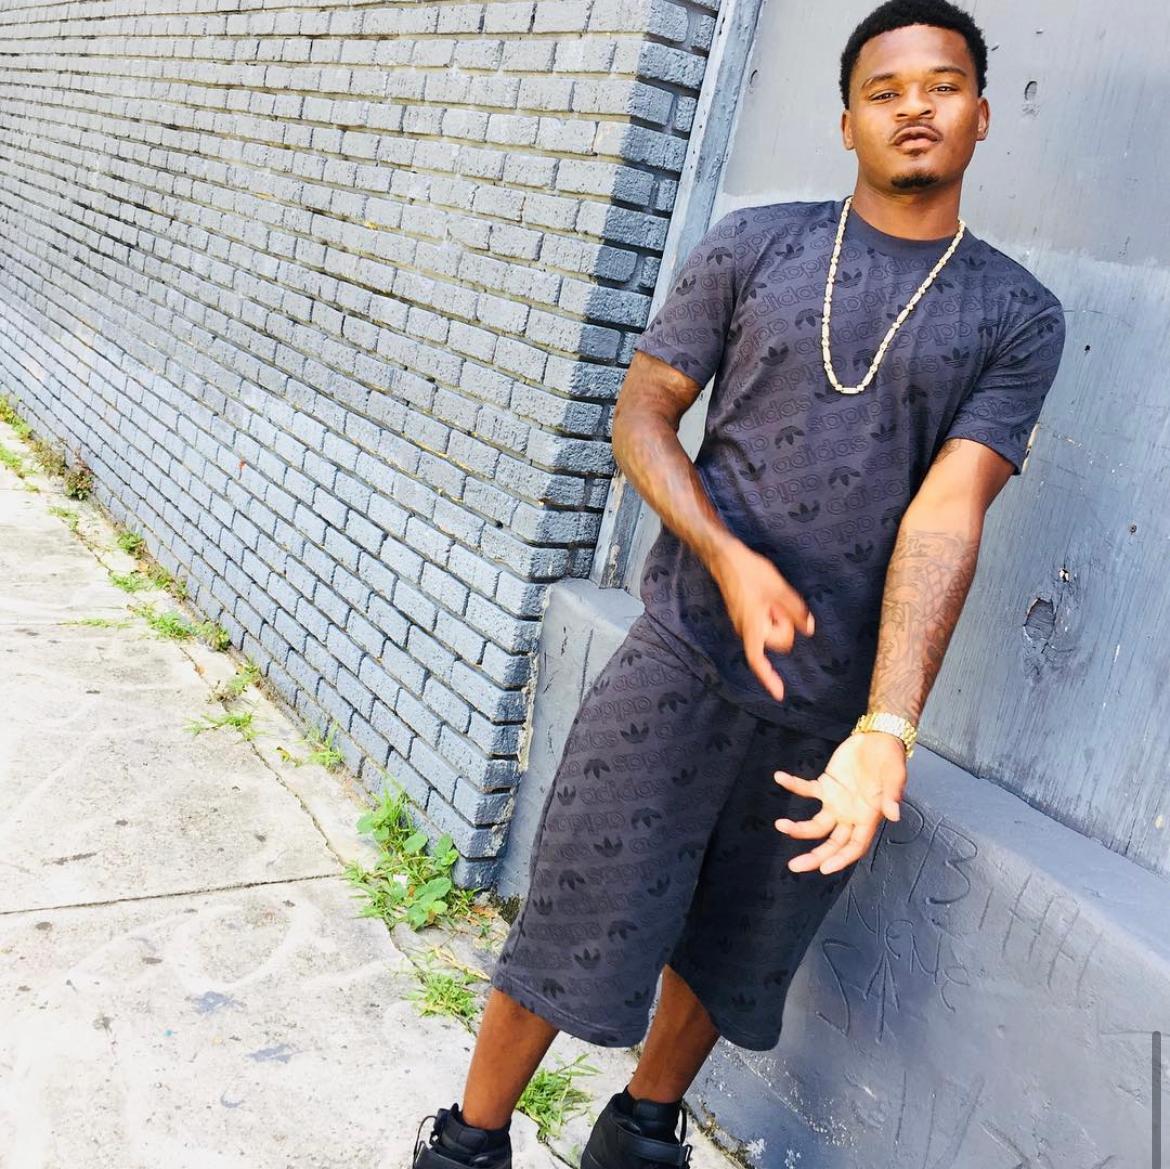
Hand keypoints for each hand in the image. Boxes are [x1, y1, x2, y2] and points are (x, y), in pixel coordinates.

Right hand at [710, 542, 814, 701]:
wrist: (724, 557)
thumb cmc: (749, 572)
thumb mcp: (778, 588)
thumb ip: (795, 610)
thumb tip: (809, 629)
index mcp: (752, 627)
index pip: (758, 660)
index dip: (769, 678)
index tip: (780, 695)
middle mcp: (745, 630)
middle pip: (775, 643)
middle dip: (784, 627)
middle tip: (778, 603)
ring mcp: (744, 623)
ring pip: (770, 632)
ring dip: (777, 618)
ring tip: (771, 596)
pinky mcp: (744, 616)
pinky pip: (764, 624)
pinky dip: (772, 615)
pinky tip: (768, 597)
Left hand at [772, 732, 907, 873]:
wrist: (879, 737)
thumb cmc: (890, 758)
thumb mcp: (895, 775)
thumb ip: (892, 795)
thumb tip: (893, 815)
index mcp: (869, 818)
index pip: (854, 847)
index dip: (841, 859)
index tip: (824, 868)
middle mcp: (850, 815)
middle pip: (832, 843)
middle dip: (815, 857)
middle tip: (794, 866)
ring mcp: (836, 802)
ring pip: (816, 825)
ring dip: (798, 828)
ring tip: (780, 825)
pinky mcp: (826, 785)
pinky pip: (806, 790)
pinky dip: (793, 785)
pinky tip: (780, 778)